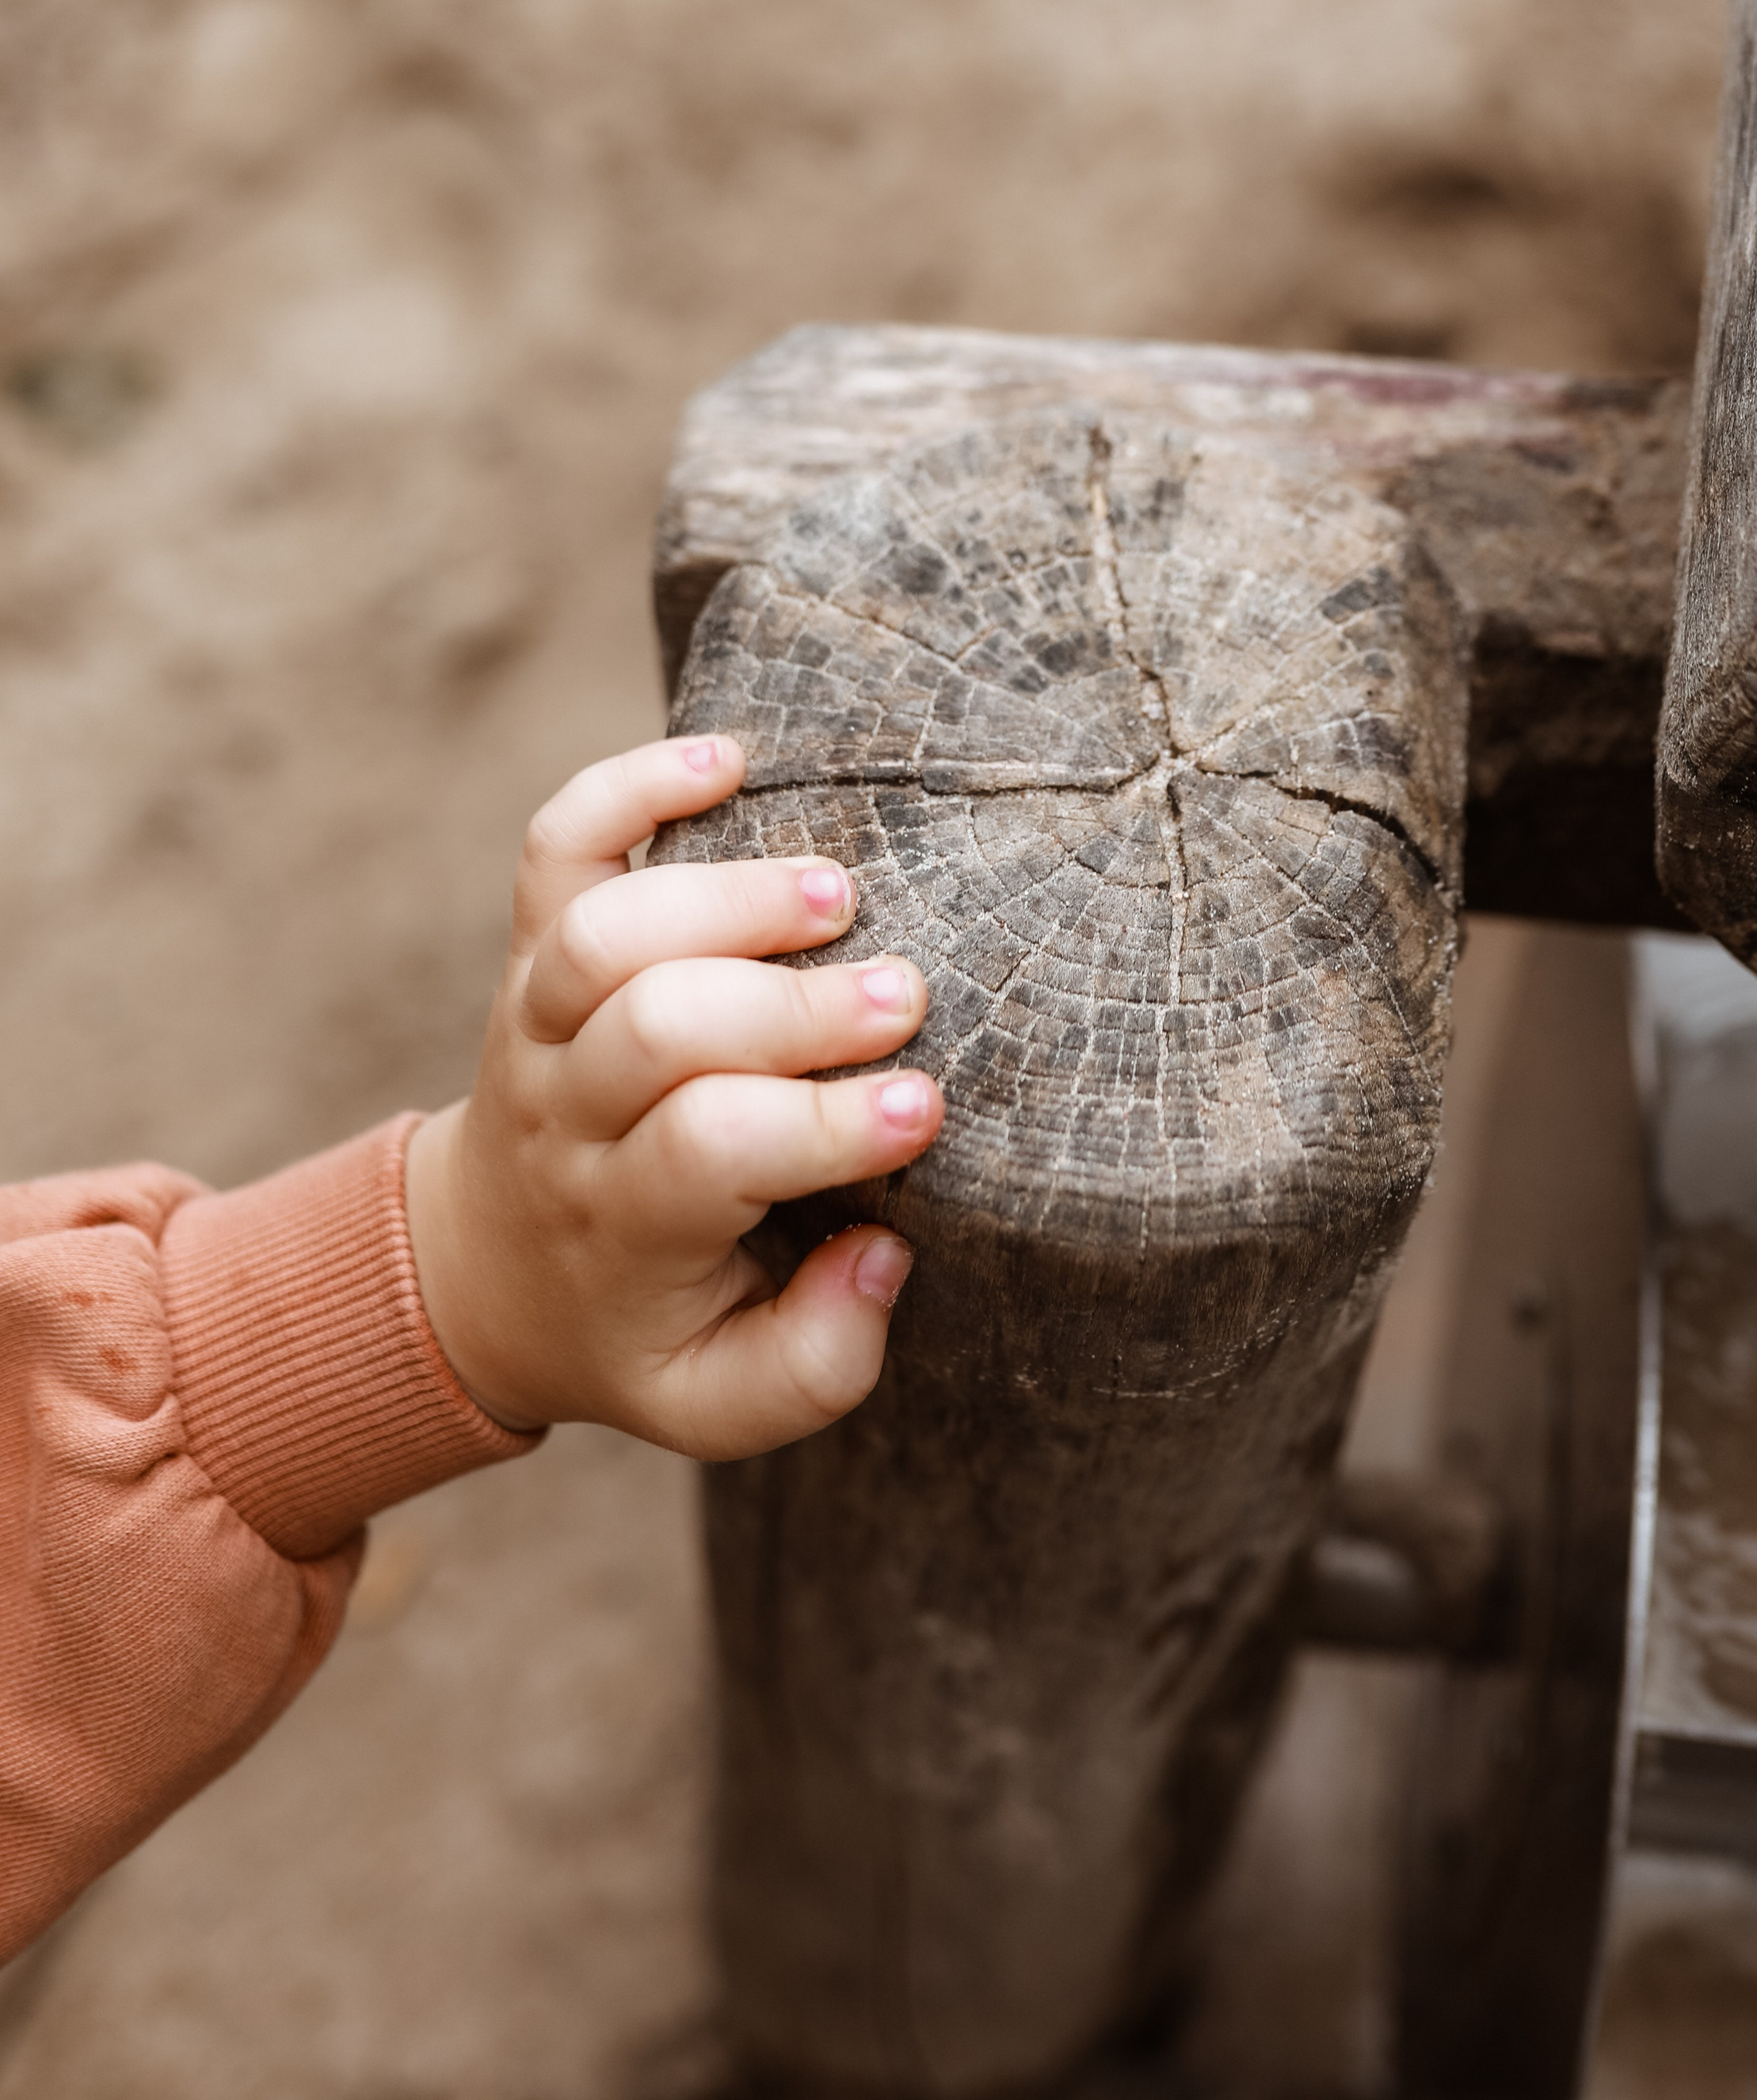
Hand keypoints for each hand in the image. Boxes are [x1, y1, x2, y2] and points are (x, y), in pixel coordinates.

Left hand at [403, 735, 943, 1457]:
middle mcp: (560, 1115)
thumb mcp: (720, 1399)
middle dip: (788, 1007)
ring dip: (721, 899)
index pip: (710, 1153)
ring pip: (599, 934)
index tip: (923, 1107)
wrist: (486, 1274)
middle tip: (903, 997)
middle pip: (655, 1029)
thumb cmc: (639, 1327)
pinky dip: (630, 784)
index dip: (820, 1125)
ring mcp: (535, 1020)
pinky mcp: (530, 947)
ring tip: (836, 895)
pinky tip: (731, 759)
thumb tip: (883, 1255)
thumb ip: (816, 1362)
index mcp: (619, 1225)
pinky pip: (556, 844)